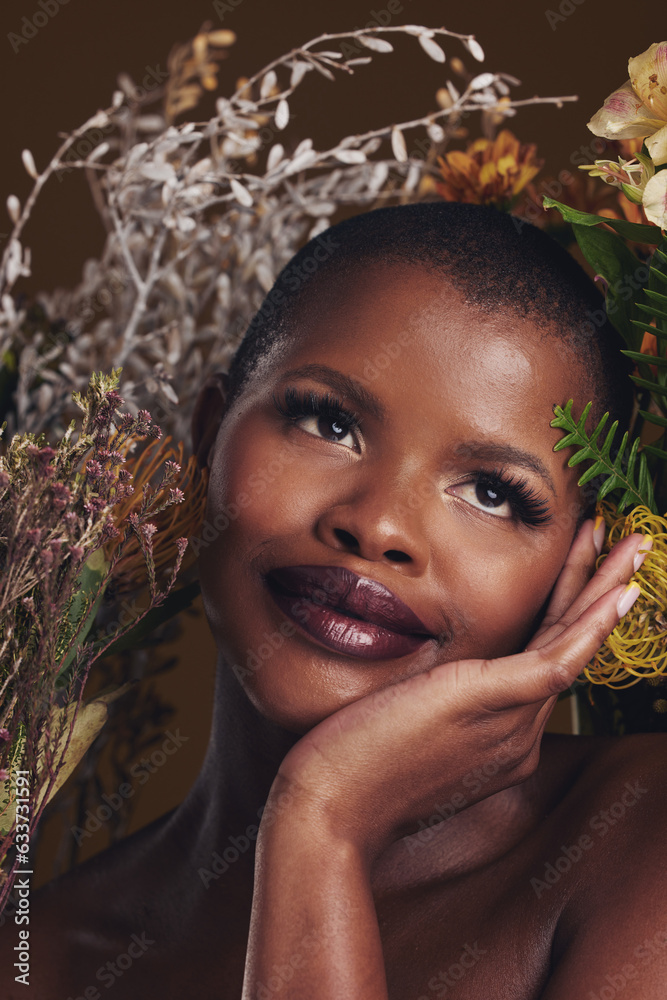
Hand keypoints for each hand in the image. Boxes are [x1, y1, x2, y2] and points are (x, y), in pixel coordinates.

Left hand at [271, 520, 648, 861]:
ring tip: (630, 544)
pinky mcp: (489, 705)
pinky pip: (554, 660)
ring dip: (602, 588)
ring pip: (570, 644)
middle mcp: (518, 736)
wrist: (329, 810)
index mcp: (501, 740)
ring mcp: (510, 726)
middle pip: (569, 647)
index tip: (580, 569)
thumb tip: (426, 675)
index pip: (545, 660)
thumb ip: (431, 705)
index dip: (569, 612)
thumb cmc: (351, 770)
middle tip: (629, 545)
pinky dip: (589, 624)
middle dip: (601, 590)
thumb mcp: (402, 730)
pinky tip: (615, 594)